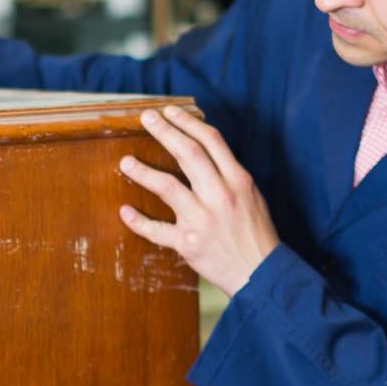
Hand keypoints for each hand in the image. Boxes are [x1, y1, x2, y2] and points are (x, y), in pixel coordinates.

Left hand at [118, 105, 278, 296]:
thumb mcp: (252, 197)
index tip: (171, 112)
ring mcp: (203, 219)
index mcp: (238, 180)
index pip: (211, 141)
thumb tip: (205, 154)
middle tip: (147, 118)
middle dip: (165, 132)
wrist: (261, 274)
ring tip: (126, 162)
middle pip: (188, 153)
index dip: (188, 122)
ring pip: (167, 186)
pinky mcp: (188, 243)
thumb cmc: (256, 235)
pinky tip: (125, 211)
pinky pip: (156, 230)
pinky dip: (138, 221)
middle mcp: (220, 195)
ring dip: (143, 172)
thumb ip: (229, 175)